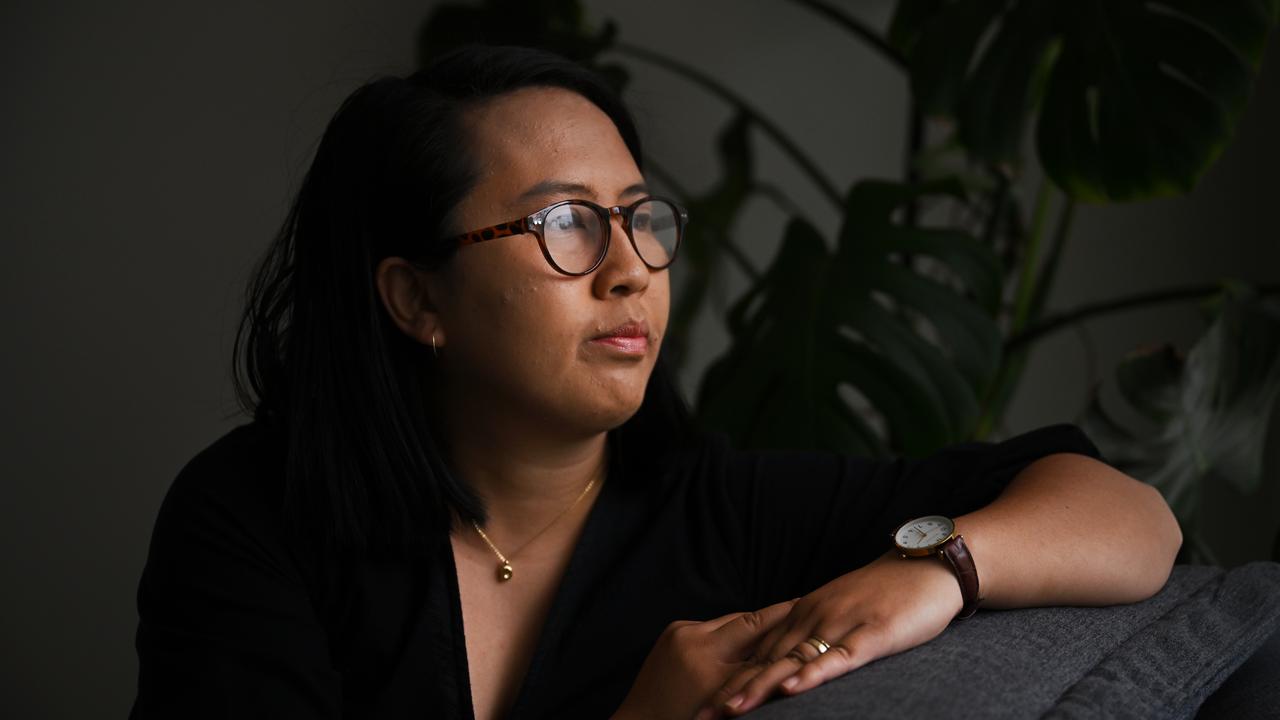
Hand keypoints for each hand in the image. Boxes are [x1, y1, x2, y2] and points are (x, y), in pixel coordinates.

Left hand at [612, 599, 795, 719]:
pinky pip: (711, 626)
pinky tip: (745, 637)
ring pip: (729, 621)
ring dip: (751, 625)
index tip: (808, 607)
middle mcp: (696, 644)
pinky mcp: (673, 630)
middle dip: (776, 615)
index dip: (787, 619)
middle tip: (802, 607)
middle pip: (748, 621)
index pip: (758, 634)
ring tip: (779, 623)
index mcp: (711, 668)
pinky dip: (729, 632)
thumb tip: (785, 656)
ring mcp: (681, 633)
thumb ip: (752, 678)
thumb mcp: (728, 706)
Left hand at [701, 551, 964, 717]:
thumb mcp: (838, 613)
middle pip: (765, 661)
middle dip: (732, 691)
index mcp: (802, 614)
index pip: (758, 653)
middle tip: (702, 717)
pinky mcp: (871, 635)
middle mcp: (813, 617)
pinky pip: (837, 658)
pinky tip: (792, 688)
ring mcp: (840, 624)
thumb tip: (785, 665)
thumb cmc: (884, 594)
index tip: (701, 704)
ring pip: (792, 661)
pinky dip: (813, 673)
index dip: (728, 680)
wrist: (926, 565)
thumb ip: (811, 636)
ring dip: (759, 687)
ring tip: (731, 709)